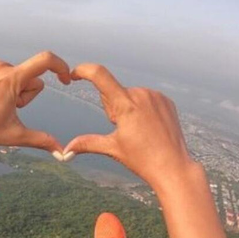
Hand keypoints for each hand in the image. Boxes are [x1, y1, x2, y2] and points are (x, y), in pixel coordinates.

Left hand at [0, 51, 70, 161]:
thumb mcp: (16, 136)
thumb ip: (42, 141)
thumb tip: (62, 154)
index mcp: (11, 79)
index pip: (45, 61)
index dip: (61, 67)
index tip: (66, 80)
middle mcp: (1, 67)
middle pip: (32, 78)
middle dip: (27, 95)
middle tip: (10, 110)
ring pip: (18, 76)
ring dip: (15, 92)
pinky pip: (4, 74)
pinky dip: (3, 87)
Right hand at [64, 64, 198, 192]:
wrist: (173, 167)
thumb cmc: (142, 159)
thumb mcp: (112, 149)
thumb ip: (87, 144)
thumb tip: (65, 151)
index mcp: (126, 105)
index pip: (100, 75)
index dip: (83, 71)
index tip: (74, 74)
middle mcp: (141, 94)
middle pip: (113, 92)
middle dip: (112, 108)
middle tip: (124, 131)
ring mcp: (155, 96)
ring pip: (130, 96)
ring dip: (128, 109)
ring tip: (139, 131)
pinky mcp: (166, 100)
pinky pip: (146, 99)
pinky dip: (142, 110)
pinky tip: (150, 127)